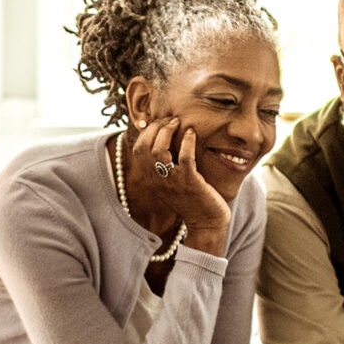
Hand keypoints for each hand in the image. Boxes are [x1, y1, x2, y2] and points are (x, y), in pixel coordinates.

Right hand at [129, 118, 229, 251]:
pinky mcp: (190, 182)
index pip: (137, 150)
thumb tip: (162, 138)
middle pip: (145, 147)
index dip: (146, 132)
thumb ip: (164, 165)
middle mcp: (157, 180)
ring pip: (159, 150)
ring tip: (178, 123)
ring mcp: (173, 181)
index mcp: (151, 179)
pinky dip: (188, 141)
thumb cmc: (191, 199)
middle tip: (171, 120)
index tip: (159, 123)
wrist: (206, 222)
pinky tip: (192, 133)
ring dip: (168, 131)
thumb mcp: (171, 182)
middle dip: (156, 127)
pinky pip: (185, 157)